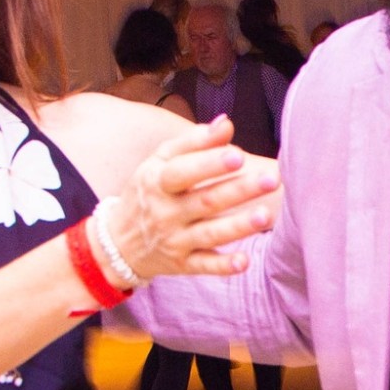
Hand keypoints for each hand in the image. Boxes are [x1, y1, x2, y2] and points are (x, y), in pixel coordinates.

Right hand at [109, 116, 279, 278]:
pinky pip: (204, 266)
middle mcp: (166, 212)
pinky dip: (224, 266)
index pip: (183, 172)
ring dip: (238, 226)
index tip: (239, 155)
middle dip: (239, 191)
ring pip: (209, 234)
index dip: (210, 164)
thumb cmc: (148, 191)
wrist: (118, 241)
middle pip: (206, 201)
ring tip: (266, 215)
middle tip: (271, 179)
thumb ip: (193, 141)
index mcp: (158, 182)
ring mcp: (174, 240)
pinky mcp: (182, 264)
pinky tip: (245, 262)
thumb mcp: (159, 162)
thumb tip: (226, 123)